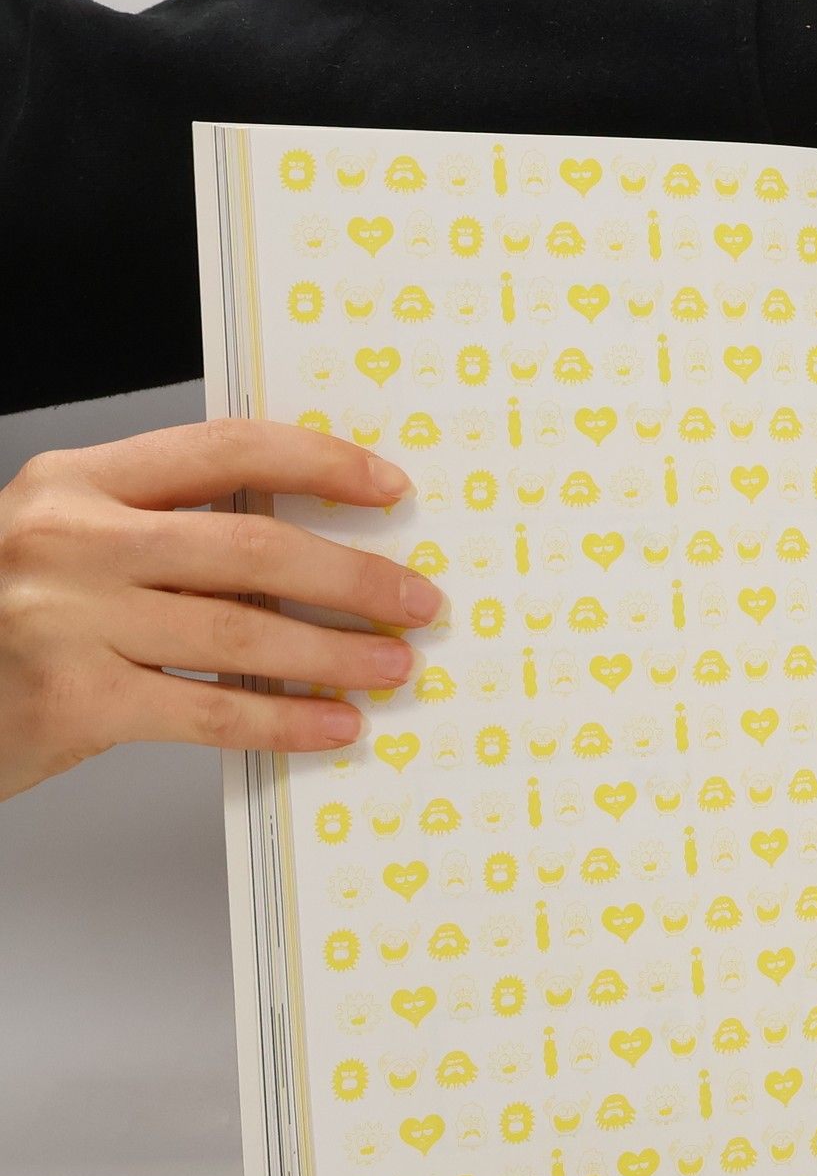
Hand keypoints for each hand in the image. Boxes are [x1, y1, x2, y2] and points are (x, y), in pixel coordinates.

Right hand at [0, 421, 442, 802]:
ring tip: (392, 665)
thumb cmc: (10, 622)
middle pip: (252, 547)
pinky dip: (286, 720)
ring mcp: (68, 619)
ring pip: (244, 634)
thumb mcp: (71, 548)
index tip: (389, 488)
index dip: (320, 463)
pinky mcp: (75, 701)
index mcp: (78, 482)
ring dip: (336, 654)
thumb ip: (167, 536)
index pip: (225, 450)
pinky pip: (212, 712)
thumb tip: (310, 556)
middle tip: (416, 601)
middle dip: (354, 577)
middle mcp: (70, 539)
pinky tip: (334, 724)